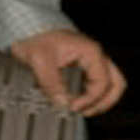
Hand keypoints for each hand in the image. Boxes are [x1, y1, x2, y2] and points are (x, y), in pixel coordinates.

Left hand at [9, 28, 125, 115]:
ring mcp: (91, 59)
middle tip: (84, 112)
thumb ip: (51, 82)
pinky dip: (93, 93)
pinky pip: (97, 81)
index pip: (102, 83)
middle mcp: (95, 54)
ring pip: (110, 82)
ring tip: (84, 110)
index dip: (90, 99)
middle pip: (115, 84)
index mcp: (90, 52)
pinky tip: (78, 100)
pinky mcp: (83, 63)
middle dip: (103, 102)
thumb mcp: (38, 60)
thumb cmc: (33, 38)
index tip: (72, 107)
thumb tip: (61, 103)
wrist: (25, 28)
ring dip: (101, 99)